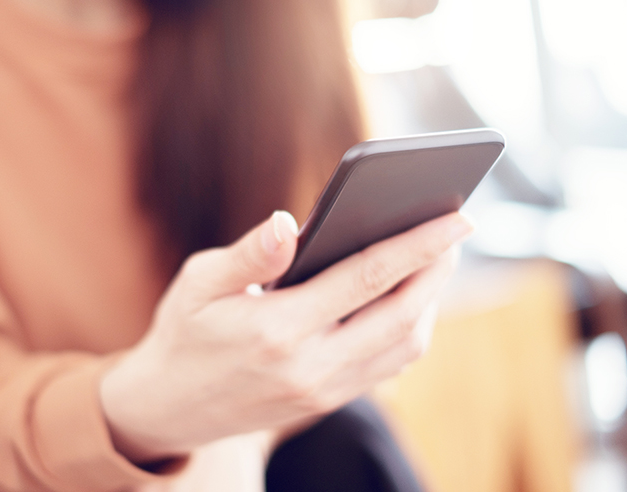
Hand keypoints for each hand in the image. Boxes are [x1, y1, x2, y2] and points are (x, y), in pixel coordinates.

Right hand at [100, 210, 470, 462]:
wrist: (169, 407)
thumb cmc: (183, 334)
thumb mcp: (198, 284)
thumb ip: (249, 254)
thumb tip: (288, 222)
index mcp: (277, 329)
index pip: (366, 278)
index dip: (418, 245)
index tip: (457, 218)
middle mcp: (309, 367)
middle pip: (400, 316)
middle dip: (437, 271)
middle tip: (456, 232)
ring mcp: (322, 391)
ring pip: (403, 347)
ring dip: (429, 303)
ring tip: (435, 262)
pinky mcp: (326, 402)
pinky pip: (386, 366)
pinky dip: (408, 330)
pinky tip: (407, 301)